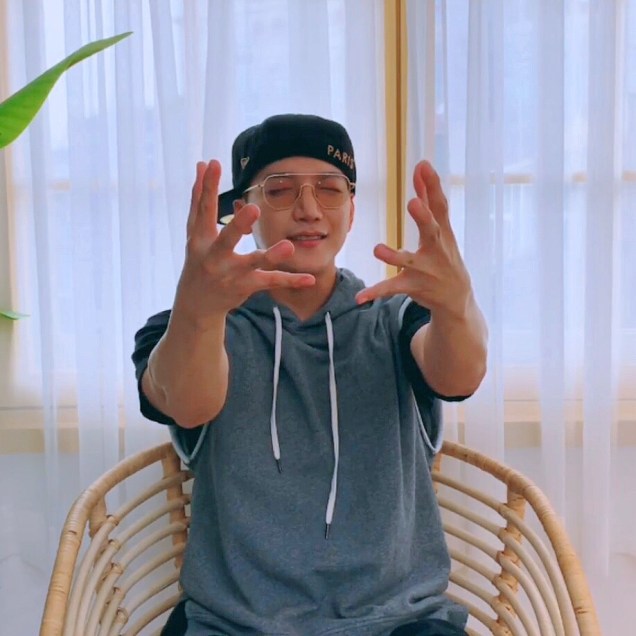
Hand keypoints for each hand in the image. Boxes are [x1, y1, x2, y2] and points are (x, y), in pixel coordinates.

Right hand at [174, 160, 314, 323]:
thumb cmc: (198, 259)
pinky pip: (272, 281)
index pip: (203, 209)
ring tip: (288, 246)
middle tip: (254, 208)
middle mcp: (214, 257)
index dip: (207, 187)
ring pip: (253, 263)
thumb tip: (200, 164)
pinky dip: (291, 281)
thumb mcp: (195, 231)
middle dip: (238, 225)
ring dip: (270, 256)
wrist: (197, 303)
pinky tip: (310, 279)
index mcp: (200, 239)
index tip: (213, 164)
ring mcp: (231, 273)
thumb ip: (199, 198)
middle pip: (226, 240)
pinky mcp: (247, 286)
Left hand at [356, 161, 471, 317]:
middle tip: (413, 203)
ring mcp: (425, 270)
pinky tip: (359, 297)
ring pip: (408, 262)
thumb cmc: (446, 256)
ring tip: (378, 250)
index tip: (423, 166)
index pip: (440, 206)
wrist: (457, 297)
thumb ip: (429, 199)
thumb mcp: (442, 229)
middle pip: (432, 232)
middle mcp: (436, 250)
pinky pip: (392, 288)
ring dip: (393, 257)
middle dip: (423, 218)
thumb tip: (422, 167)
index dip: (433, 186)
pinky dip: (376, 292)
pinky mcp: (413, 286)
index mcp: (443, 233)